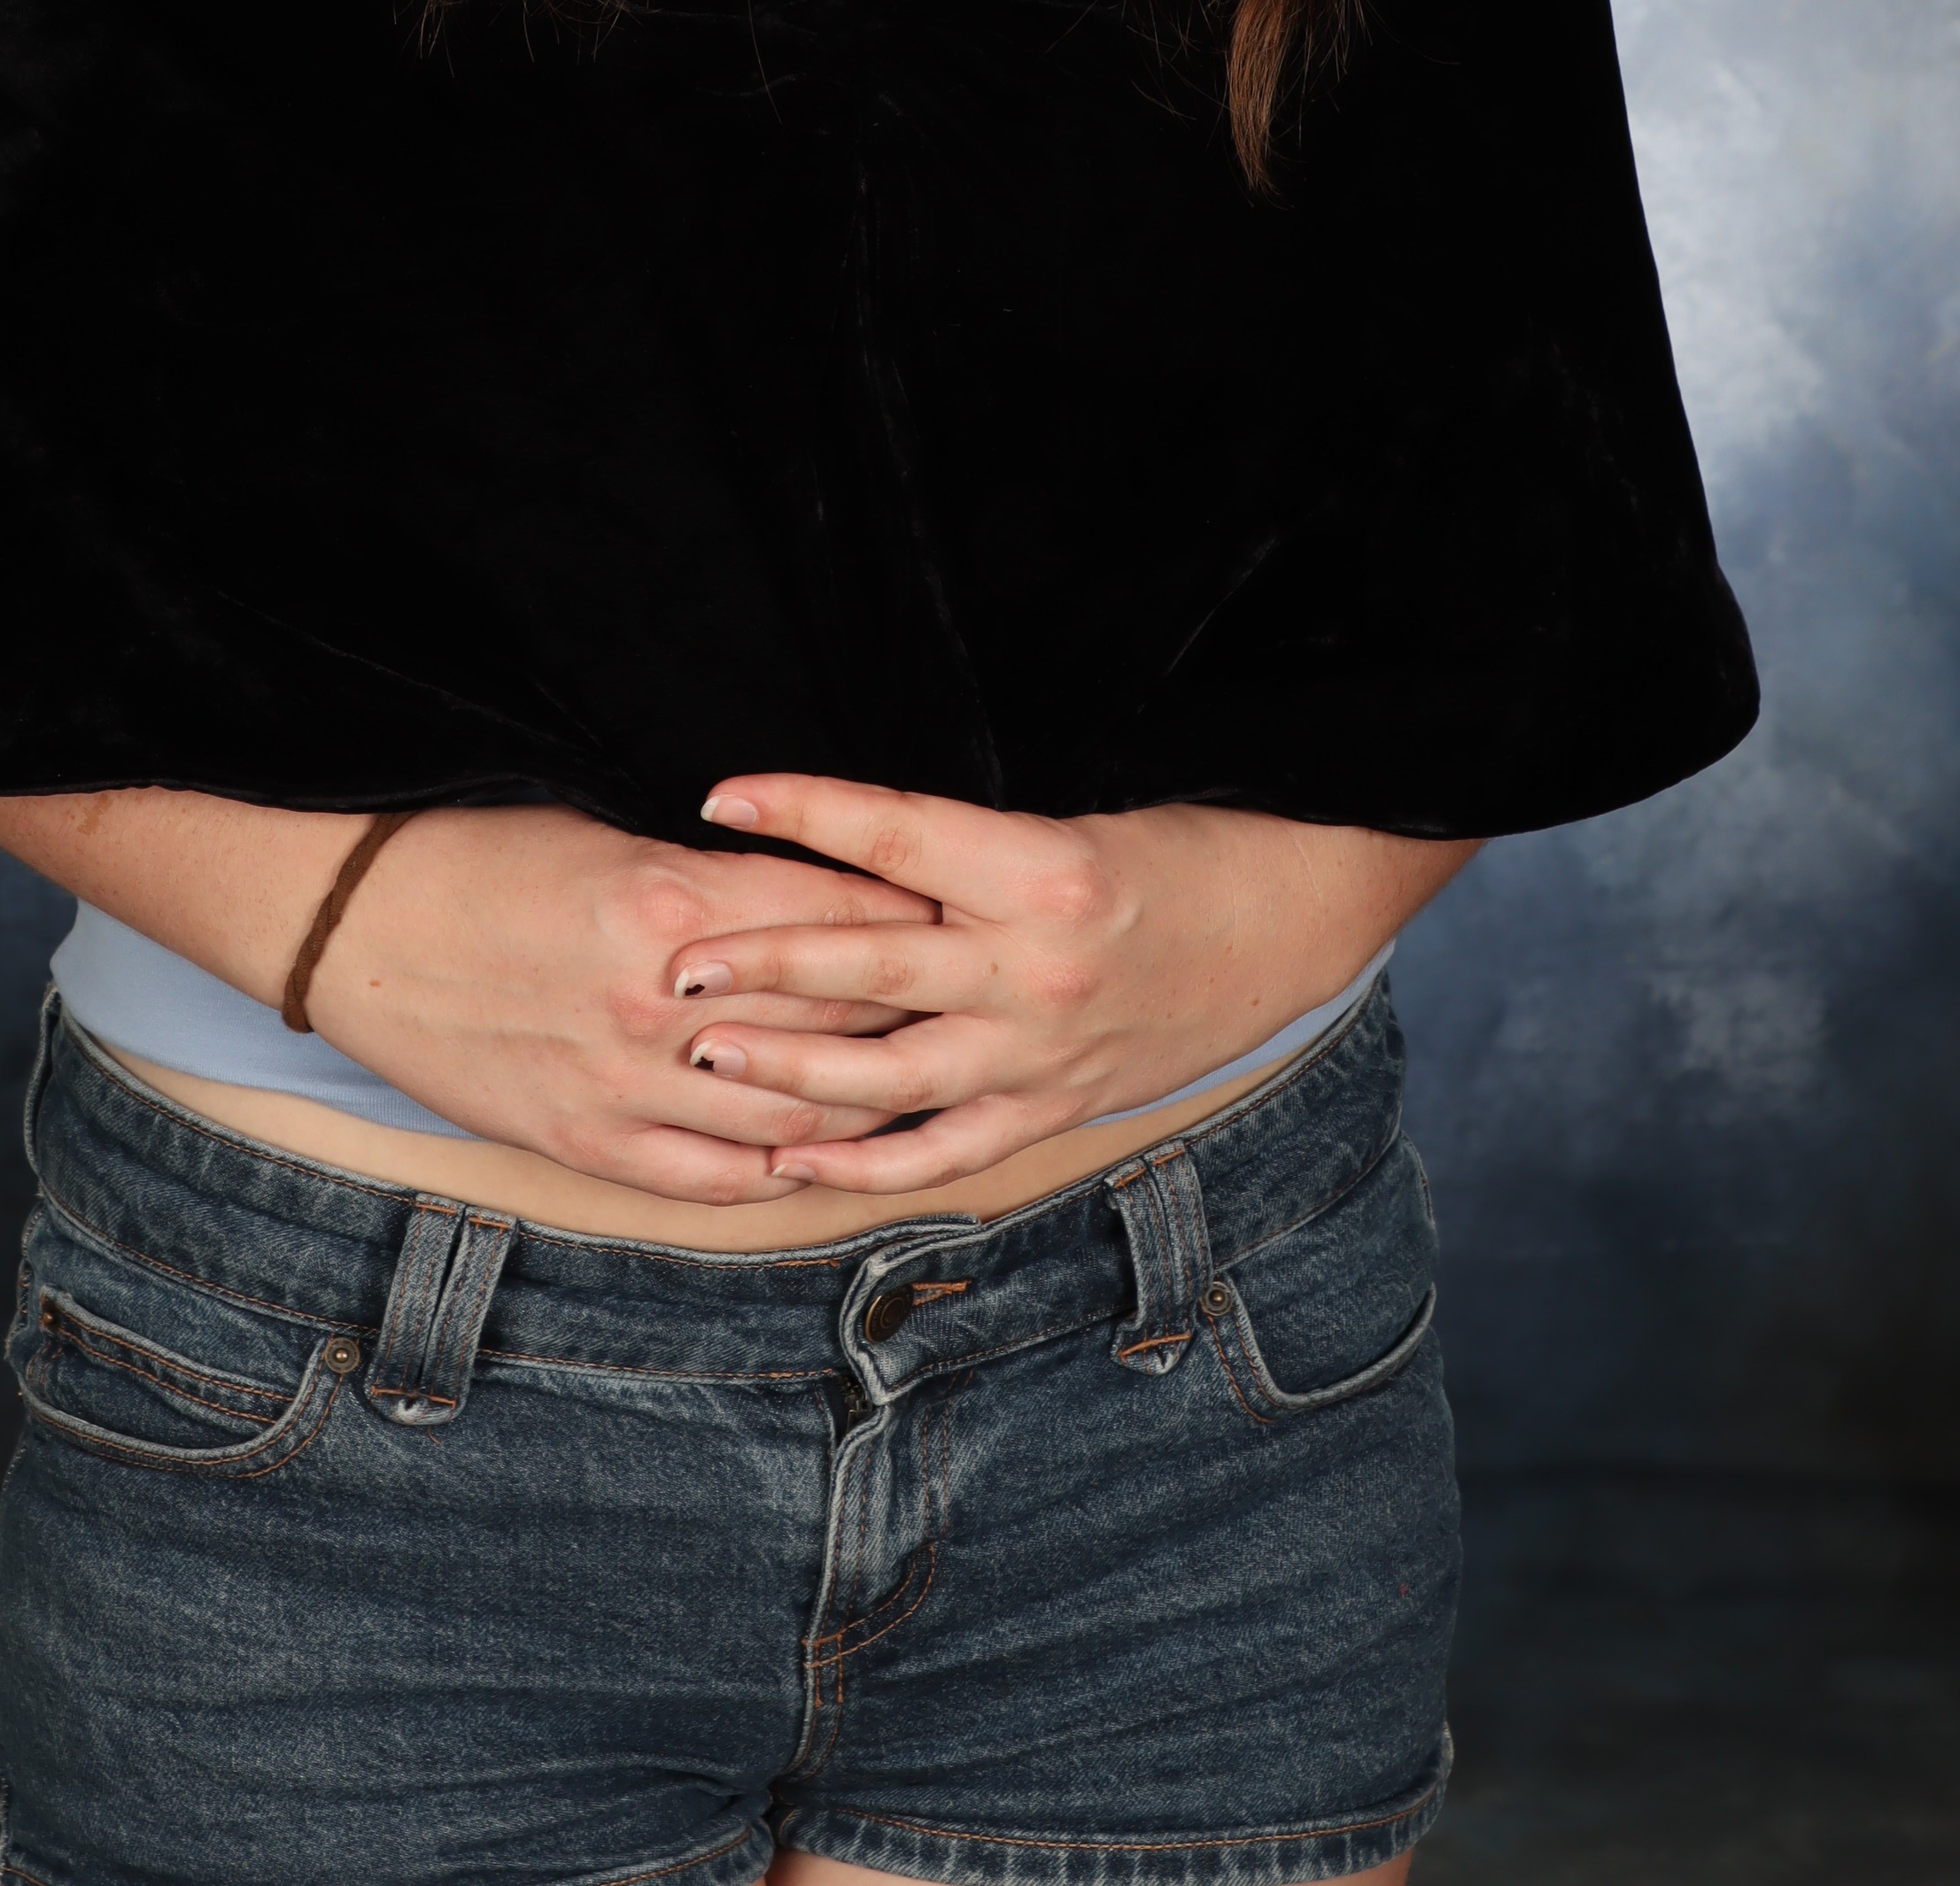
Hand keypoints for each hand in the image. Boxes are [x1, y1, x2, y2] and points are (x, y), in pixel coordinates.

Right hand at [303, 803, 944, 1206]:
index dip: (910, 926)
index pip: (838, 922)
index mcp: (675, 904)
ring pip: (789, 1116)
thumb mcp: (608, 838)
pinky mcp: (587, 1142)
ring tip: (918, 1095)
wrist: (355, 928)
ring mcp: (624, 1085)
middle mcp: (663, 1004)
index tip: (961, 922)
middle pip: (833, 1025)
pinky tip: (814, 1158)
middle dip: (909, 1020)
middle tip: (967, 1015)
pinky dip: (775, 1171)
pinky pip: (711, 1177)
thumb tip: (806, 899)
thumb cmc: (479, 858)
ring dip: (860, 1107)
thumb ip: (711, 880)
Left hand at [668, 776, 1475, 1197]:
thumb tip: (835, 848)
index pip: (893, 832)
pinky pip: (942, 1149)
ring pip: (892, 1071)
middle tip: (677, 968)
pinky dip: (863, 1161)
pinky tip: (789, 1157)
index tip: (720, 797)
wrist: (1282, 922)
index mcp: (1039, 867)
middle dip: (765, 965)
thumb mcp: (1066, 820)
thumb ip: (958, 851)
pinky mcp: (1052, 1107)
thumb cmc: (1169, 850)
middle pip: (873, 962)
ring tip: (706, 1056)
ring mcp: (1042, 1051)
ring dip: (790, 1070)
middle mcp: (1035, 965)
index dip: (801, 810)